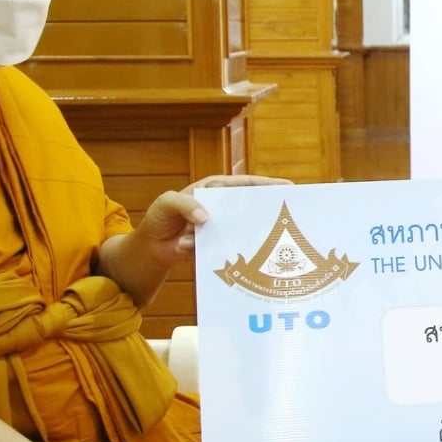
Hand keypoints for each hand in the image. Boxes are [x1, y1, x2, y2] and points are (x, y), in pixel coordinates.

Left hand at [134, 174, 291, 266]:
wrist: (151, 247)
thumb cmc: (159, 217)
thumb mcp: (167, 202)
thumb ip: (184, 205)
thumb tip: (205, 218)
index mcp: (214, 190)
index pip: (244, 184)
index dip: (267, 184)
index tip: (288, 187)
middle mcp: (222, 208)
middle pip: (250, 206)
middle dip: (269, 210)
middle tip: (290, 214)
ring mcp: (221, 228)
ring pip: (243, 230)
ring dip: (253, 235)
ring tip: (272, 239)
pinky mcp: (217, 246)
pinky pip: (230, 249)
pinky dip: (234, 253)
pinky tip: (245, 257)